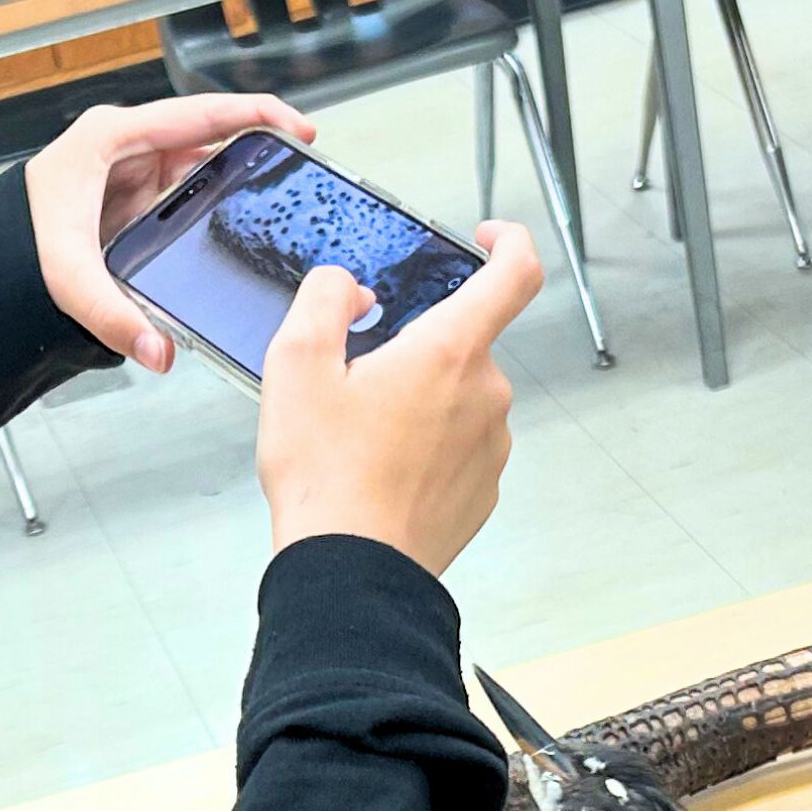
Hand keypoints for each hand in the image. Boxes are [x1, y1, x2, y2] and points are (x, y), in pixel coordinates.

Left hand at [22, 95, 315, 372]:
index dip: (258, 115)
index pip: (201, 112)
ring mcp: (131, 171)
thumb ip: (110, 315)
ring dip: (236, 187)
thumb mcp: (63, 274)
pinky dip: (211, 210)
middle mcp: (126, 146)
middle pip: (209, 139)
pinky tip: (235, 231)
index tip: (300, 128)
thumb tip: (157, 351)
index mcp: (114, 136)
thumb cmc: (11, 241)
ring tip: (280, 206)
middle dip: (256, 155)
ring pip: (200, 169)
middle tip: (302, 176)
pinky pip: (183, 196)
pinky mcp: (131, 198)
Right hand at [251, 222, 530, 571]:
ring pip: (459, 400)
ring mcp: (493, 445)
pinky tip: (380, 473)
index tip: (487, 239)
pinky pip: (459, 449)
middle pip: (464, 345)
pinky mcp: (483, 490)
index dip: (510, 243)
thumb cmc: (326, 475)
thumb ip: (324, 299)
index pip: (515, 273)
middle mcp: (487, 393)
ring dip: (420, 404)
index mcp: (450, 351)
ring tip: (361, 440)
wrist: (350, 571)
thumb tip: (351, 288)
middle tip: (357, 384)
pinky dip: (426, 450)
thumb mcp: (296, 365)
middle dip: (417, 351)